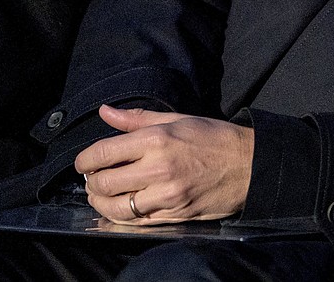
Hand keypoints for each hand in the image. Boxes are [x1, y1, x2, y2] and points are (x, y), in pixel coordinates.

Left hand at [76, 105, 253, 224]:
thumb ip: (137, 118)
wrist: (249, 165)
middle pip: (105, 183)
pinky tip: (122, 207)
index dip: (85, 160)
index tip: (84, 162)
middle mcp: (159, 168)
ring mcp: (167, 195)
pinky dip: (122, 217)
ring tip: (103, 195)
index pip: (104, 153)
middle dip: (92, 182)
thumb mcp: (178, 119)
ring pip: (116, 207)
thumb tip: (105, 112)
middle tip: (94, 178)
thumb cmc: (215, 138)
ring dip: (102, 203)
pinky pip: (136, 221)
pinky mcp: (174, 215)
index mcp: (158, 140)